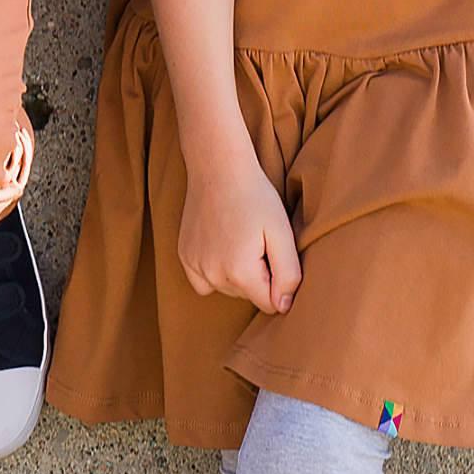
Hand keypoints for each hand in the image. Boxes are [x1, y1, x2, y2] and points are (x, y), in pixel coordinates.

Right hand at [177, 150, 301, 313]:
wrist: (217, 166)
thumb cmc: (255, 196)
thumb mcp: (282, 232)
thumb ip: (289, 276)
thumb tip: (283, 307)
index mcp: (241, 272)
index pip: (270, 303)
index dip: (278, 280)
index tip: (274, 252)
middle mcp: (213, 274)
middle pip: (247, 296)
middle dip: (257, 276)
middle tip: (257, 239)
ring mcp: (194, 265)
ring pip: (226, 288)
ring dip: (236, 273)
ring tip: (239, 237)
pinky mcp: (184, 255)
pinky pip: (202, 281)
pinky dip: (213, 271)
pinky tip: (220, 245)